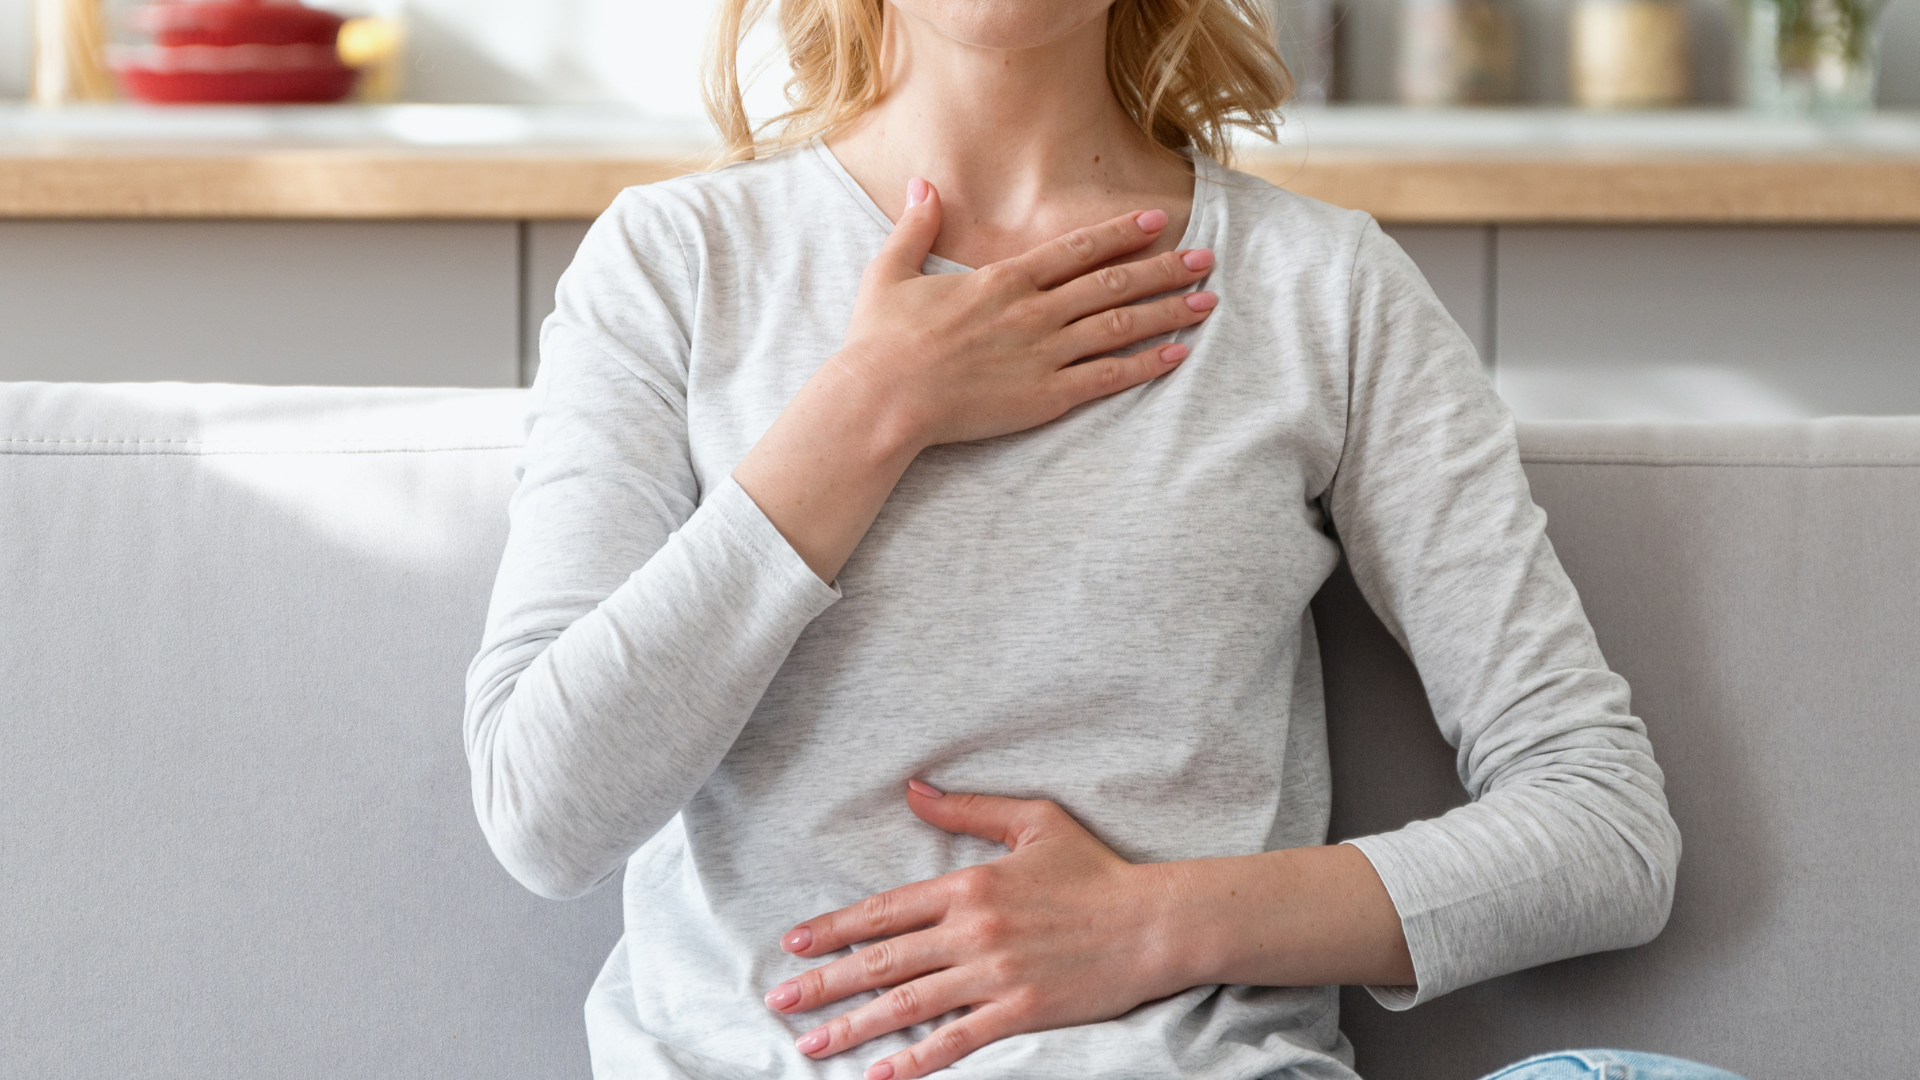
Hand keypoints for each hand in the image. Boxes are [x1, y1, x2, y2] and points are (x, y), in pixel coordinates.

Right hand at [731, 177, 1217, 583]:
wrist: (882, 399)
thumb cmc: (880, 342)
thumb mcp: (890, 272)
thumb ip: (916, 226)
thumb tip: (922, 184)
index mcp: (1004, 280)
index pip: (1077, 249)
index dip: (1122, 233)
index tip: (1158, 221)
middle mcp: (1034, 312)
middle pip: (1113, 282)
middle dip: (1165, 268)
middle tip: (1206, 259)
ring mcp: (1044, 355)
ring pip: (1120, 325)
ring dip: (1168, 311)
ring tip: (1206, 302)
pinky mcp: (1045, 397)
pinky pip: (1108, 377)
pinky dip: (1147, 364)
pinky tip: (1178, 354)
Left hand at [763, 781, 1188, 1079]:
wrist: (1154, 921)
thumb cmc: (1096, 869)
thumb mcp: (1032, 822)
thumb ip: (968, 809)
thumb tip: (913, 788)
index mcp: (969, 884)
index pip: (885, 909)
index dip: (834, 928)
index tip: (795, 943)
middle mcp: (973, 930)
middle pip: (883, 960)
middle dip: (825, 983)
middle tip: (780, 1001)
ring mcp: (995, 974)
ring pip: (908, 1003)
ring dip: (854, 1025)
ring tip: (810, 1043)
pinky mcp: (1021, 1010)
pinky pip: (957, 1040)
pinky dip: (915, 1061)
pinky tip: (881, 1075)